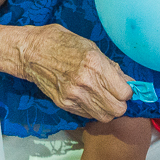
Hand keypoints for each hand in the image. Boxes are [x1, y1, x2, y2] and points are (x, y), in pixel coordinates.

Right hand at [18, 24, 133, 121]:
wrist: (31, 52)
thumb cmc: (61, 43)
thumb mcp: (91, 47)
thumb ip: (110, 67)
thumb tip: (127, 82)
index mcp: (95, 64)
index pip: (125, 93)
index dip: (127, 91)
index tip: (124, 87)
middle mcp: (85, 82)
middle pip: (117, 109)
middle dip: (120, 103)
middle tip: (115, 94)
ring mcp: (73, 95)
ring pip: (103, 116)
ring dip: (106, 109)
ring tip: (101, 97)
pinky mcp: (64, 103)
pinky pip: (87, 115)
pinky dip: (91, 109)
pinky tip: (87, 97)